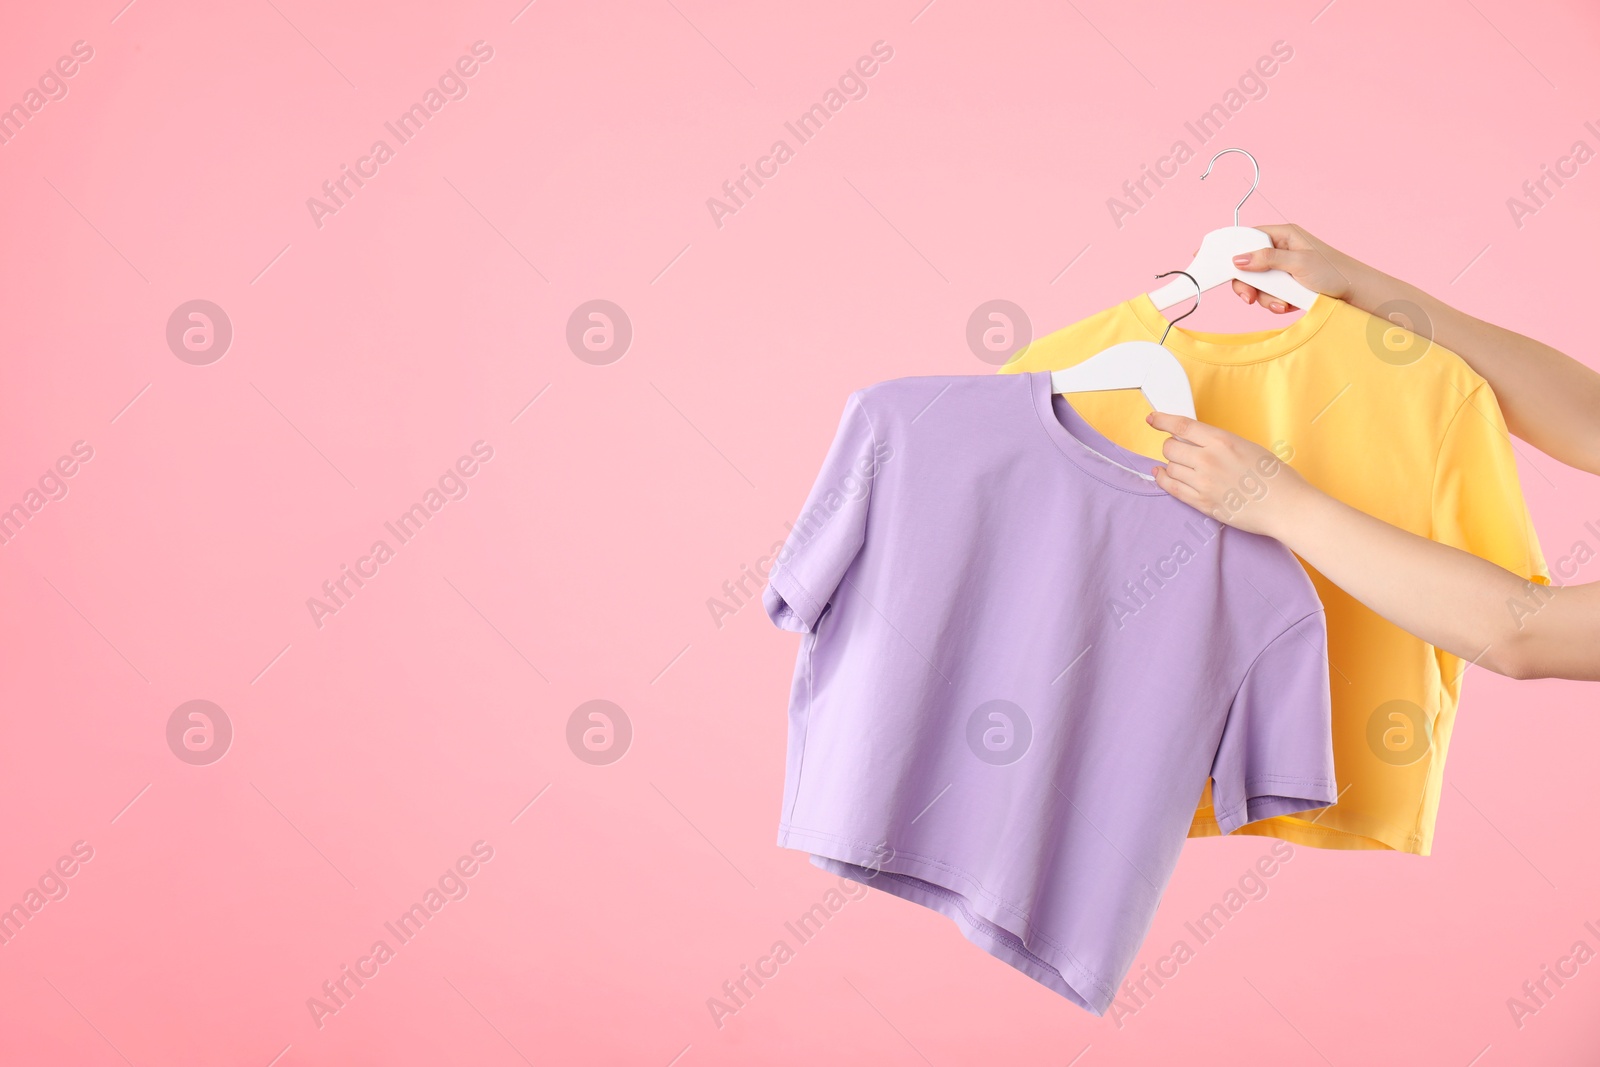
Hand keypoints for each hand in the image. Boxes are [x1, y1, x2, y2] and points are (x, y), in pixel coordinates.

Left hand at [1146, 412, 1312, 536]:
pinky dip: (1163, 479)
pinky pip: (1172, 488)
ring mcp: (1202, 483)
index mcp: (1221, 441)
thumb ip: (1220, 443)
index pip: (1181, 426)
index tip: (1153, 419)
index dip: (1162, 421)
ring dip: (1172, 464)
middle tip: (1180, 449)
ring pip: (1169, 467)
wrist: (1286, 507)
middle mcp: (1208, 460)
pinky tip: (1162, 474)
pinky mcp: (1202, 503)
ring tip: (1182, 465)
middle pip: (1170, 448)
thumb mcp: (1247, 447)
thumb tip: (1197, 440)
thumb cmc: (1275, 477)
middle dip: (1172, 447)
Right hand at [1227, 223, 1366, 313]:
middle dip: (1249, 284)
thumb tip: (1238, 259)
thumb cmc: (1333, 272)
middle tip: (1249, 298)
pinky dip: (1275, 303)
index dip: (1234, 251)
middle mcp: (1281, 250)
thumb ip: (1267, 259)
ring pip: (1258, 284)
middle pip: (1248, 265)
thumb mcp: (1298, 263)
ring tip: (1282, 303)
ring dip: (1267, 297)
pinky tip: (1288, 305)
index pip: (1249, 238)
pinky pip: (1269, 295)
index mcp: (1283, 235)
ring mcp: (1283, 269)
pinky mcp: (1286, 285)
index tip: (1223, 266)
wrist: (1355, 293)